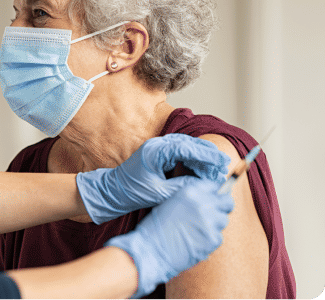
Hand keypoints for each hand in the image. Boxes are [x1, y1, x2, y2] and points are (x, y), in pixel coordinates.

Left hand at [76, 134, 229, 223]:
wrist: (113, 191)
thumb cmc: (132, 192)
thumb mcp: (160, 193)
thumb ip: (182, 187)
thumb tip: (204, 185)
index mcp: (156, 151)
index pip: (187, 148)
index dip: (206, 155)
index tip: (222, 162)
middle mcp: (157, 145)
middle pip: (189, 144)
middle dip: (207, 155)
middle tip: (224, 166)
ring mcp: (157, 147)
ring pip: (186, 146)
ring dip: (201, 157)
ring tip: (216, 169)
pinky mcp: (158, 153)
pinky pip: (179, 152)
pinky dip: (192, 159)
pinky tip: (201, 169)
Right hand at [105, 178, 233, 297]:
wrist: (151, 249)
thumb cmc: (156, 227)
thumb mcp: (171, 202)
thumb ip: (191, 198)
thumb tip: (208, 199)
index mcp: (190, 191)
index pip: (214, 186)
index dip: (213, 193)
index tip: (212, 199)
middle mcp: (203, 203)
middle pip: (227, 202)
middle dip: (222, 207)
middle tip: (213, 214)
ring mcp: (210, 222)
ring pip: (223, 220)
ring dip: (214, 224)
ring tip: (198, 231)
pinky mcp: (213, 239)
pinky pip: (218, 237)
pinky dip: (209, 240)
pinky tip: (196, 241)